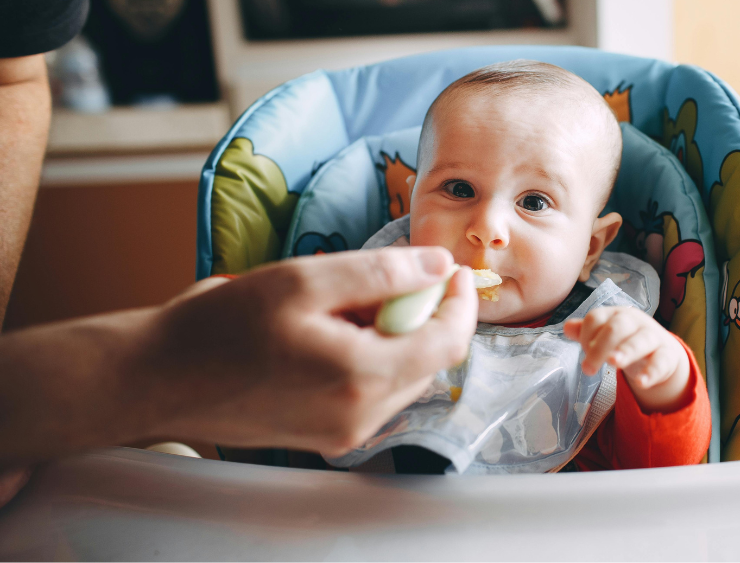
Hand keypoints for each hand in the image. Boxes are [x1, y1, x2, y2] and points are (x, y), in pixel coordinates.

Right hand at [142, 247, 478, 455]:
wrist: (158, 379)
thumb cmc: (219, 328)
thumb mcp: (302, 280)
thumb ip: (380, 272)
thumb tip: (436, 266)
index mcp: (362, 377)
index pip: (448, 343)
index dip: (458, 301)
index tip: (451, 269)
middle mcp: (362, 416)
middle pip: (427, 359)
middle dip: (417, 314)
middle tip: (380, 280)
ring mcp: (345, 432)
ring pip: (401, 375)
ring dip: (390, 335)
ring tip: (340, 307)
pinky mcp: (328, 436)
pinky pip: (372, 391)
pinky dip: (367, 356)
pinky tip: (326, 334)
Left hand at [564, 306, 690, 411]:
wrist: (662, 351)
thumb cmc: (626, 340)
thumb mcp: (606, 335)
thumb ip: (586, 332)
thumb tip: (567, 328)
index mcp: (615, 315)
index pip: (596, 318)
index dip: (586, 335)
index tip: (584, 352)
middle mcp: (635, 321)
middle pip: (616, 327)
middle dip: (600, 346)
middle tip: (588, 368)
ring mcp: (653, 336)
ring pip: (641, 341)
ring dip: (626, 351)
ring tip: (613, 363)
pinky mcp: (667, 355)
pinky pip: (660, 362)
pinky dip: (651, 372)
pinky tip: (641, 383)